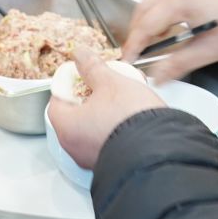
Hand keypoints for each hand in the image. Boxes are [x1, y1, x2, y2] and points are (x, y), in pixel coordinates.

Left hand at [46, 47, 165, 170]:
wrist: (160, 151)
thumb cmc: (130, 119)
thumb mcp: (111, 83)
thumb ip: (92, 68)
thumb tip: (81, 56)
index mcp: (67, 127)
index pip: (57, 100)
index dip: (69, 84)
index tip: (81, 75)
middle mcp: (75, 148)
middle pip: (75, 114)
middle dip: (90, 96)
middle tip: (105, 84)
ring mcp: (92, 159)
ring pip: (92, 127)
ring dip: (104, 110)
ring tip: (124, 96)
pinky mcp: (111, 162)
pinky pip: (106, 140)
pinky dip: (114, 126)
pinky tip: (130, 114)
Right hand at [119, 0, 217, 82]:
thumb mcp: (211, 50)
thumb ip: (180, 63)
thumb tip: (157, 77)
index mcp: (181, 0)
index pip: (146, 25)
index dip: (134, 45)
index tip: (127, 60)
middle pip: (144, 9)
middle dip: (136, 32)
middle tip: (135, 54)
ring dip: (146, 20)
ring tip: (149, 43)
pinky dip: (158, 11)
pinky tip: (166, 27)